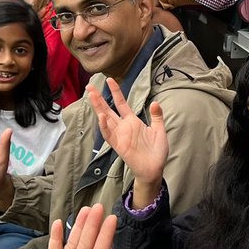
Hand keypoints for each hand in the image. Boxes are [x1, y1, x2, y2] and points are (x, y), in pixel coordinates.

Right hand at [89, 84, 169, 208]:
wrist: (155, 168)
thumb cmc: (156, 150)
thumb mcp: (159, 130)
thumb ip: (156, 116)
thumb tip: (155, 102)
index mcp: (132, 121)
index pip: (121, 103)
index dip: (115, 92)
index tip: (109, 80)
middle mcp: (123, 127)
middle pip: (108, 109)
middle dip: (99, 98)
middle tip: (89, 86)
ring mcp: (120, 135)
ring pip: (105, 119)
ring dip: (98, 108)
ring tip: (91, 95)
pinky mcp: (118, 146)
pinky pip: (109, 135)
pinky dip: (104, 126)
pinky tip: (101, 116)